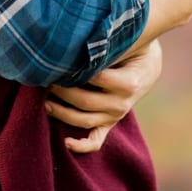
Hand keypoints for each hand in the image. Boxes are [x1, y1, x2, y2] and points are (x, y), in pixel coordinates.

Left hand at [46, 39, 162, 153]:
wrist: (147, 68)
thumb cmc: (132, 50)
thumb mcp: (126, 45)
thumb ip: (107, 48)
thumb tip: (78, 44)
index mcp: (128, 84)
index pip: (95, 79)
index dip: (74, 71)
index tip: (58, 62)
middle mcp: (122, 104)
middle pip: (84, 101)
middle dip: (62, 91)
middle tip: (45, 78)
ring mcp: (115, 116)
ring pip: (84, 121)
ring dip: (61, 113)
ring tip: (44, 101)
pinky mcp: (109, 123)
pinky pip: (96, 140)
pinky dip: (81, 146)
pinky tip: (66, 142)